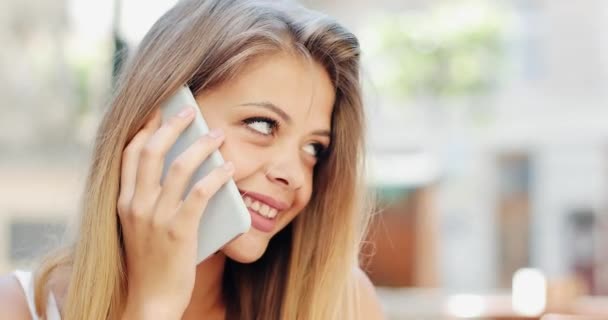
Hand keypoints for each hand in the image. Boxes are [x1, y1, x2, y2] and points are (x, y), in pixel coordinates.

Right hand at [117, 107, 232, 318]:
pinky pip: (200, 193)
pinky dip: (217, 176)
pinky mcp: (178, 231)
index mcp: (124, 201)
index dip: (146, 128)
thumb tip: (179, 167)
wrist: (151, 301)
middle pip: (152, 151)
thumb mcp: (141, 226)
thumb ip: (151, 199)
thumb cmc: (151, 262)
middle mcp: (135, 205)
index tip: (161, 110)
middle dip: (172, 125)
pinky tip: (229, 168)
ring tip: (218, 136)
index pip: (131, 154)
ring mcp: (155, 218)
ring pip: (178, 168)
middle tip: (190, 110)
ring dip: (201, 146)